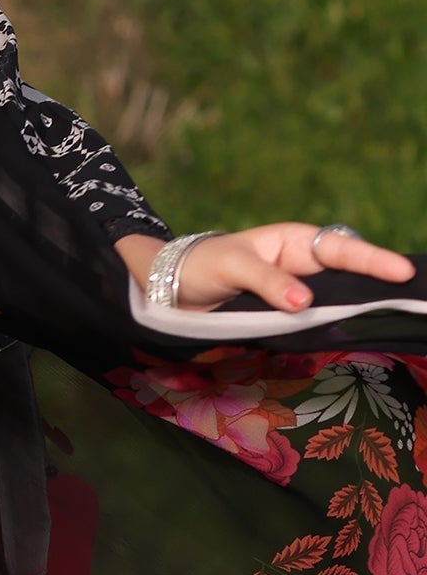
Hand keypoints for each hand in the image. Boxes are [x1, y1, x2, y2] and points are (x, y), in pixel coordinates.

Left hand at [175, 223, 414, 312]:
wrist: (172, 289)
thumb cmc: (203, 265)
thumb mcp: (232, 267)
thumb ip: (267, 282)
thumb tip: (304, 301)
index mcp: (293, 242)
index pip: (340, 248)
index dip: (372, 260)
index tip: (401, 272)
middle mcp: (301, 266)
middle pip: (349, 274)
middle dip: (380, 282)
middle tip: (412, 297)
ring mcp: (296, 293)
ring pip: (337, 299)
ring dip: (360, 307)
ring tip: (396, 314)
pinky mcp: (286, 318)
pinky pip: (316, 321)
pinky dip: (334, 326)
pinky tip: (355, 333)